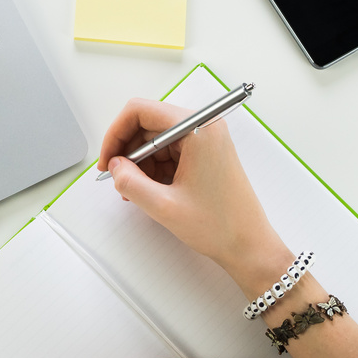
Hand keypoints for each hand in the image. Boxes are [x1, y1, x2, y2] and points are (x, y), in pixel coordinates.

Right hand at [99, 98, 291, 295]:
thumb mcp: (164, 206)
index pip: (141, 111)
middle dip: (128, 152)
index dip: (116, 134)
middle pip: (148, 124)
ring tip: (136, 192)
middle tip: (118, 180)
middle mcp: (203, 127)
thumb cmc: (220, 226)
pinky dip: (154, 170)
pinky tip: (150, 192)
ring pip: (156, 141)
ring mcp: (205, 140)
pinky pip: (169, 153)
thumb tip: (114, 167)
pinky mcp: (205, 154)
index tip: (108, 161)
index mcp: (198, 129)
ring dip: (140, 164)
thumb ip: (131, 182)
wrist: (249, 246)